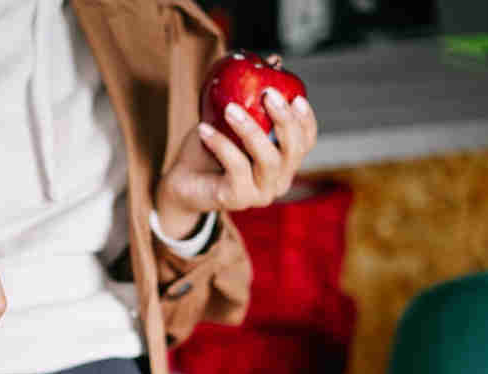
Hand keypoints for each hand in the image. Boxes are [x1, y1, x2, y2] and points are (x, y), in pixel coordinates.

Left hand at [154, 58, 317, 237]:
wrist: (181, 182)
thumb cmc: (208, 148)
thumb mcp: (229, 119)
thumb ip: (251, 96)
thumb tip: (274, 60)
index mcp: (283, 162)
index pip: (306, 142)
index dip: (306, 120)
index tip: (297, 97)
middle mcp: (278, 180)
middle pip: (293, 150)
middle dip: (284, 119)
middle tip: (267, 93)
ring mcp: (260, 193)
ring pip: (268, 160)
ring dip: (251, 130)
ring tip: (229, 109)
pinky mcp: (238, 199)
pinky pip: (236, 168)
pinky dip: (221, 145)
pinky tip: (203, 129)